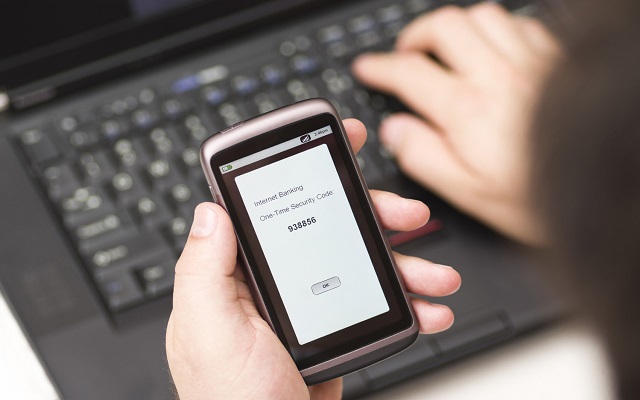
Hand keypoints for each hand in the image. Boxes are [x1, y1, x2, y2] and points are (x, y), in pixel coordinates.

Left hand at [166, 119, 460, 399]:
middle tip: (406, 215)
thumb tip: (212, 209)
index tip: (339, 145)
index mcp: (237, 271)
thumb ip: (205, 269)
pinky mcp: (333, 328)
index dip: (306, 168)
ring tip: (436, 275)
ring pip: (361, 263)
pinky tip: (427, 308)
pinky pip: (374, 302)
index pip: (272, 203)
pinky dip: (407, 304)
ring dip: (404, 262)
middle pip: (329, 227)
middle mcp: (273, 280)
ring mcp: (307, 304)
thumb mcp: (210, 330)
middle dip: (374, 215)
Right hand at [352, 3, 560, 244]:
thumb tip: (395, 130)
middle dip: (415, 35)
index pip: (409, 73)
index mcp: (468, 109)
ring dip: (455, 28)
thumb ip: (424, 156)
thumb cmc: (542, 196)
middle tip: (406, 54)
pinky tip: (493, 50)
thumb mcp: (469, 192)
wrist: (613, 180)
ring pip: (481, 16)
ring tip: (446, 49)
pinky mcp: (557, 59)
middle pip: (445, 27)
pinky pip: (519, 23)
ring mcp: (531, 61)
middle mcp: (497, 75)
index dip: (380, 68)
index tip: (368, 69)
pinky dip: (495, 30)